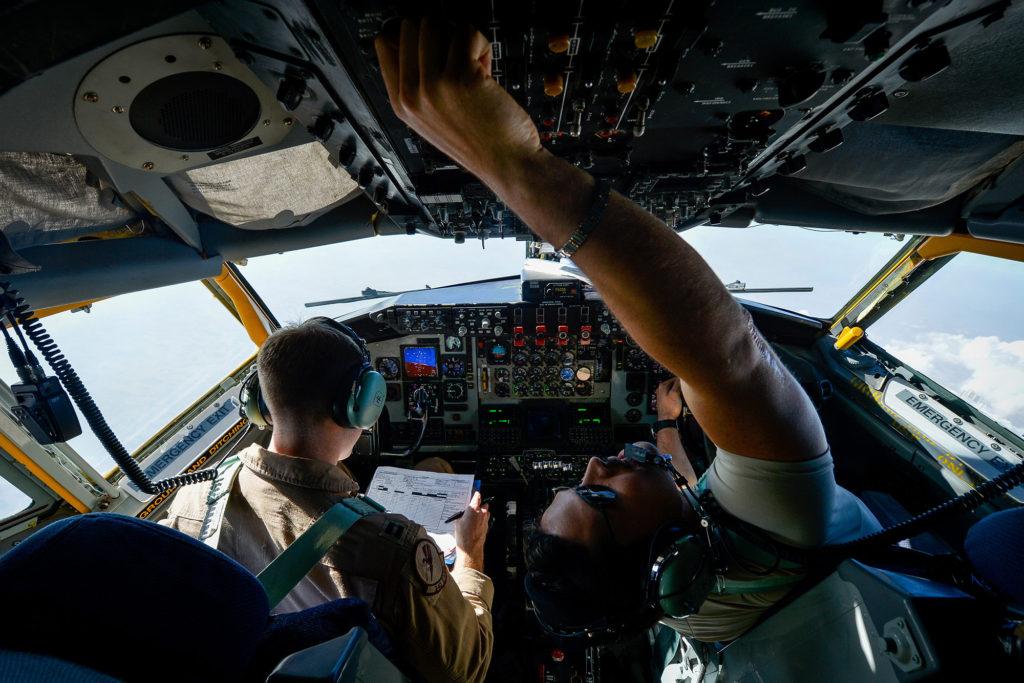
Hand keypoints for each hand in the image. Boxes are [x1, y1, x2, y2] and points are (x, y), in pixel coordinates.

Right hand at [374, 17, 541, 187]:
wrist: (508, 164)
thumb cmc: (480, 142)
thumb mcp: (432, 119)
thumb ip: (419, 84)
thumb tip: (420, 36)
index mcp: (401, 104)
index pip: (384, 43)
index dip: (412, 34)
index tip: (432, 43)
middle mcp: (413, 95)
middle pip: (410, 26)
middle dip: (438, 32)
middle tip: (457, 57)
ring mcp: (434, 86)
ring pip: (436, 23)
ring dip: (460, 37)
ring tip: (472, 64)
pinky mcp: (461, 78)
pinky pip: (467, 33)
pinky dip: (482, 45)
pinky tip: (486, 70)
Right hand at [454, 491, 489, 570]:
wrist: (470, 548)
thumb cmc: (463, 536)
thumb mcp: (457, 522)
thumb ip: (461, 514)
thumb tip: (462, 512)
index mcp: (473, 508)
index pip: (477, 495)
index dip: (475, 494)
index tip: (473, 493)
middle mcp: (482, 512)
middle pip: (483, 503)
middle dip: (478, 505)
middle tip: (470, 508)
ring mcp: (485, 519)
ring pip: (485, 511)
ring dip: (480, 513)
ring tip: (471, 518)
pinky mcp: (487, 525)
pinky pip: (484, 519)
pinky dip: (481, 520)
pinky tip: (474, 525)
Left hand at [656, 377, 683, 419]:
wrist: (666, 419)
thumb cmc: (670, 408)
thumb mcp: (675, 393)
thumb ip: (677, 384)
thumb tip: (680, 378)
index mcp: (662, 386)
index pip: (674, 378)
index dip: (681, 381)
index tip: (686, 383)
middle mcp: (660, 390)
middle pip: (673, 384)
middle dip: (679, 386)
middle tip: (684, 390)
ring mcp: (662, 395)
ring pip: (673, 389)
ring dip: (678, 391)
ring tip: (682, 395)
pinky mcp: (664, 400)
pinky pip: (671, 394)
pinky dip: (676, 395)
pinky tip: (679, 399)